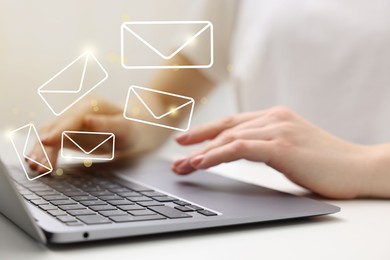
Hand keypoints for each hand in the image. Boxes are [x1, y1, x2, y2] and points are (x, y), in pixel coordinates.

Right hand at [27, 98, 135, 171]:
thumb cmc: (132, 129)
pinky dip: (43, 153)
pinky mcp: (67, 134)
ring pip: (49, 135)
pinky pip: (51, 143)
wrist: (133, 128)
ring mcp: (69, 122)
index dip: (59, 130)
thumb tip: (87, 121)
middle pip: (56, 127)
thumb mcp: (125, 128)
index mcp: (90, 106)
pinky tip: (36, 165)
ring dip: (40, 151)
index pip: (71, 118)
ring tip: (33, 167)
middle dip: (45, 146)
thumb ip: (108, 124)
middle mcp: (76, 112)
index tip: (47, 141)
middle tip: (38, 165)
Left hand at [172, 106, 372, 198]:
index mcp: (275, 117)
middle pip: (226, 127)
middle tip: (178, 158)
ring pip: (229, 137)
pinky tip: (201, 162)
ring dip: (202, 153)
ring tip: (184, 166)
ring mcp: (278, 130)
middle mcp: (274, 118)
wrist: (358, 167)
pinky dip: (217, 154)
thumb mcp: (290, 147)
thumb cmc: (325, 162)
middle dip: (198, 142)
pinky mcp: (282, 146)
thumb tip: (241, 151)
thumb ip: (266, 144)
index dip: (206, 131)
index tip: (187, 141)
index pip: (232, 122)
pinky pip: (240, 148)